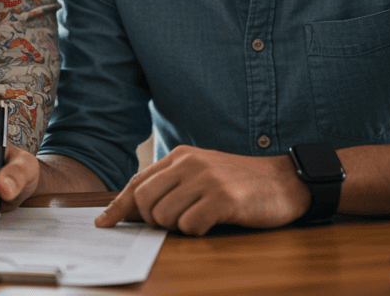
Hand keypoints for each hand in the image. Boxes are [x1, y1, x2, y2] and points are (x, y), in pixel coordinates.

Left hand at [95, 145, 311, 234]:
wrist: (285, 182)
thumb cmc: (240, 183)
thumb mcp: (202, 173)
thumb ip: (172, 184)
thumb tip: (135, 209)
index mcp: (180, 157)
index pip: (138, 183)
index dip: (119, 206)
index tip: (104, 223)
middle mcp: (189, 164)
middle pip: (145, 202)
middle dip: (154, 220)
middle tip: (176, 222)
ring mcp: (206, 179)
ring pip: (165, 216)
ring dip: (179, 227)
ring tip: (200, 219)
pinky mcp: (223, 198)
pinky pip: (190, 225)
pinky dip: (198, 231)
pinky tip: (214, 222)